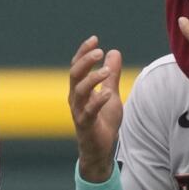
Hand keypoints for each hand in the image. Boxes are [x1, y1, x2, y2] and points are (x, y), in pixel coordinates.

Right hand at [69, 36, 122, 180]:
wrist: (101, 150)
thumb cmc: (103, 122)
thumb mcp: (111, 94)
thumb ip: (111, 76)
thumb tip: (114, 52)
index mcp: (80, 90)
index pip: (77, 66)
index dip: (83, 52)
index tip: (94, 39)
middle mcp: (76, 99)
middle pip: (74, 75)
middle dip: (84, 61)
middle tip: (98, 52)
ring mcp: (79, 112)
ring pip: (79, 91)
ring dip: (92, 79)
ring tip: (106, 71)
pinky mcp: (86, 125)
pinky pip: (89, 111)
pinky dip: (98, 101)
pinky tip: (108, 94)